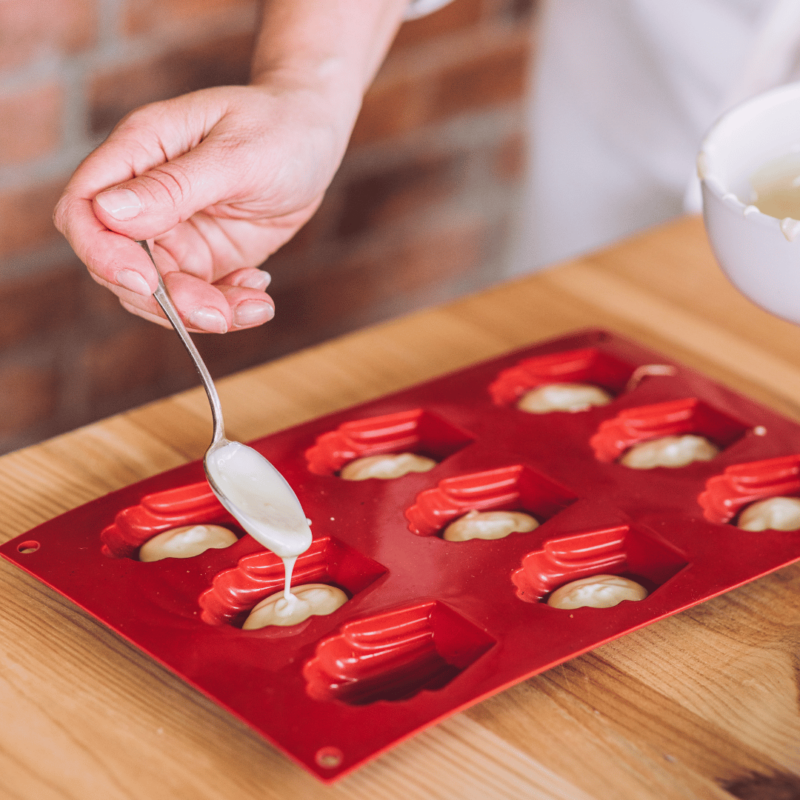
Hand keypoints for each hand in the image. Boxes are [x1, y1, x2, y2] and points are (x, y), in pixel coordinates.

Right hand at [54, 80, 353, 332]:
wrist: (315, 137)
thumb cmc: (278, 128)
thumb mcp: (235, 154)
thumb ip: (176, 186)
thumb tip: (109, 211)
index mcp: (139, 153)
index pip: (84, 209)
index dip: (101, 252)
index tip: (145, 281)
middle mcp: (146, 198)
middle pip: (121, 267)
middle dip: (167, 300)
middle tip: (220, 314)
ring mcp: (174, 232)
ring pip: (161, 294)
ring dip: (203, 313)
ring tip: (256, 305)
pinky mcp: (204, 257)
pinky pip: (200, 298)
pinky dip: (228, 308)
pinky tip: (259, 293)